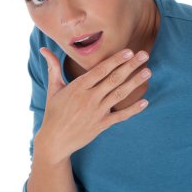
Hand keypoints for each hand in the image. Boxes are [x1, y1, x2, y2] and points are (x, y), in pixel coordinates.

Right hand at [34, 48, 150, 163]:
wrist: (55, 141)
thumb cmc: (54, 112)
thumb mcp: (53, 88)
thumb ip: (52, 67)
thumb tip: (43, 49)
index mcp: (78, 87)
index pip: (100, 70)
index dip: (115, 60)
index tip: (128, 51)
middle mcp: (89, 98)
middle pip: (113, 79)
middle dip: (130, 66)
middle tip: (144, 55)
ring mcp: (97, 112)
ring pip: (119, 94)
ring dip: (135, 82)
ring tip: (148, 71)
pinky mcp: (102, 125)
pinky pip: (120, 116)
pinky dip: (133, 110)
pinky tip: (145, 102)